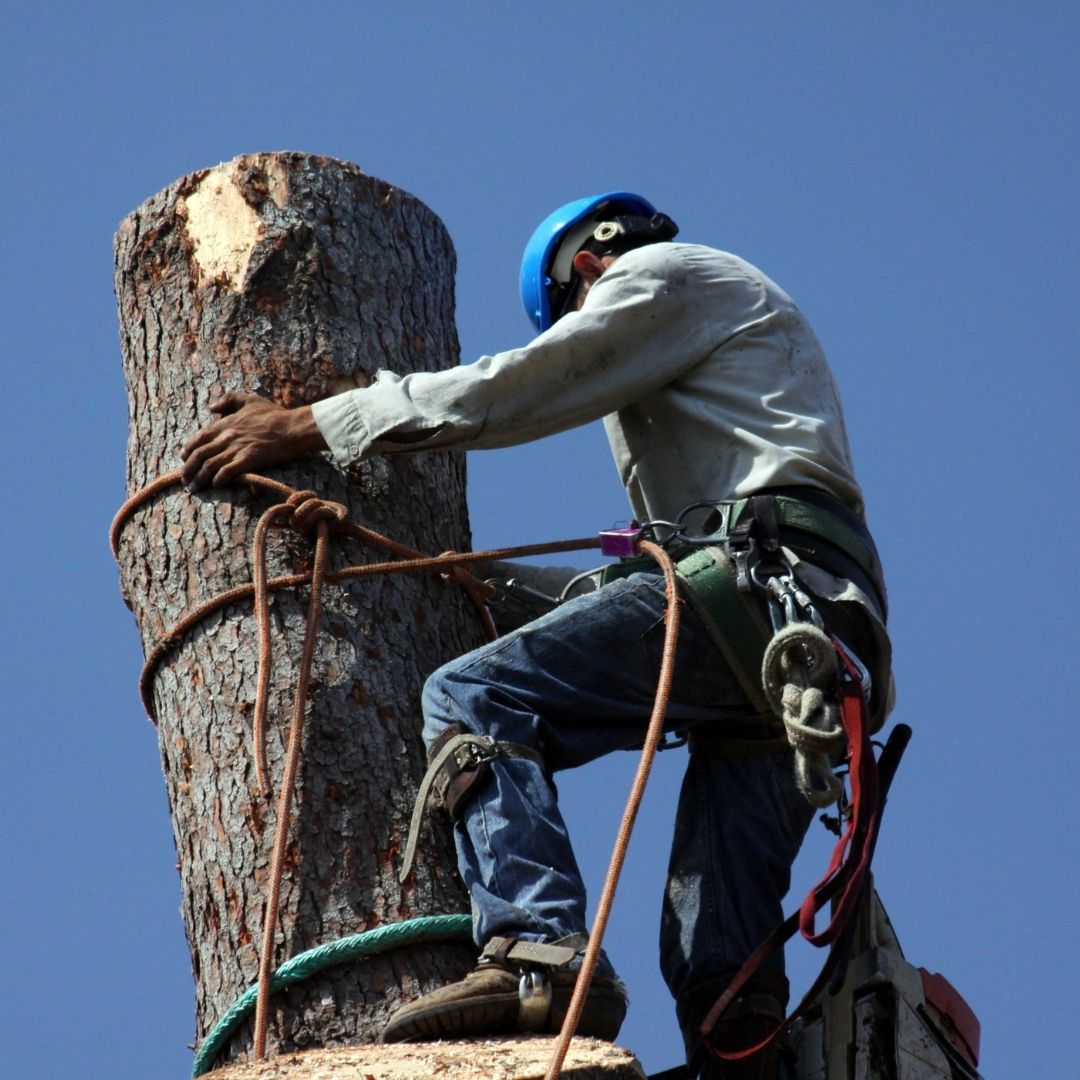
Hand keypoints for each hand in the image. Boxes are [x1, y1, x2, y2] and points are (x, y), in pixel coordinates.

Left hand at [180, 392, 326, 489]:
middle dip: (189, 469)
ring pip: (210, 465)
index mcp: (226, 423)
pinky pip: (227, 471)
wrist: (293, 427)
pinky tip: (216, 485)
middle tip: (185, 480)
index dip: (188, 449)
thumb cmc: (274, 414)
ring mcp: (236, 448)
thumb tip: (211, 407)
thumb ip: (229, 399)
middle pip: (200, 454)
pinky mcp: (248, 459)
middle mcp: (227, 436)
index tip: (183, 458)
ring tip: (194, 489)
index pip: (199, 437)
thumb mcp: (250, 399)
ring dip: (199, 478)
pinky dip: (219, 479)